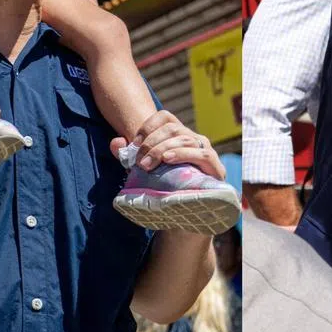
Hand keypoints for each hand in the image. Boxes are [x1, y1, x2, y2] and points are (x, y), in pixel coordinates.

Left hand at [110, 110, 225, 179]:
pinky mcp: (215, 166)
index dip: (147, 126)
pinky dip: (183, 154)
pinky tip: (168, 159)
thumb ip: (128, 156)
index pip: (164, 116)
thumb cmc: (165, 188)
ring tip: (148, 166)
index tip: (134, 144)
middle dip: (151, 143)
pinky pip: (201, 154)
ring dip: (162, 150)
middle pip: (172, 128)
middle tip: (139, 163)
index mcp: (178, 134)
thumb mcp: (144, 170)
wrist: (186, 215)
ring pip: (184, 139)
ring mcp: (205, 150)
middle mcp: (193, 138)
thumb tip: (116, 142)